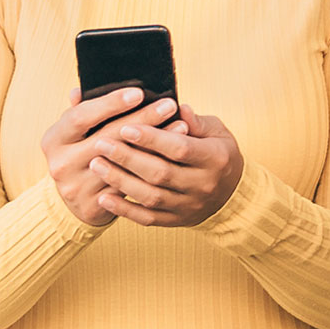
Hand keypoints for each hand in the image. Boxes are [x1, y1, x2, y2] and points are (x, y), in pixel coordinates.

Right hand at [43, 90, 177, 227]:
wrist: (75, 199)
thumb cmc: (81, 152)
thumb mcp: (76, 130)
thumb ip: (82, 109)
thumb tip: (81, 89)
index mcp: (54, 140)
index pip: (81, 117)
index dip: (110, 104)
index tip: (139, 93)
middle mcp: (61, 164)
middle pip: (106, 138)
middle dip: (142, 120)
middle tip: (169, 105)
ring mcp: (75, 187)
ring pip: (121, 163)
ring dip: (155, 145)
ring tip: (182, 126)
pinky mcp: (93, 206)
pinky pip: (129, 186)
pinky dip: (153, 168)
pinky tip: (175, 155)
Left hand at [92, 108, 244, 226]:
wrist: (232, 195)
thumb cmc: (220, 155)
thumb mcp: (218, 132)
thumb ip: (196, 121)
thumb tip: (178, 108)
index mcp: (215, 158)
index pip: (179, 148)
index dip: (152, 139)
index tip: (126, 127)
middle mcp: (202, 184)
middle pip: (160, 173)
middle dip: (127, 158)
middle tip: (101, 144)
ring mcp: (188, 205)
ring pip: (150, 196)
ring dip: (120, 181)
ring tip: (97, 165)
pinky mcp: (176, 220)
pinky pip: (147, 218)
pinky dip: (124, 210)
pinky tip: (104, 198)